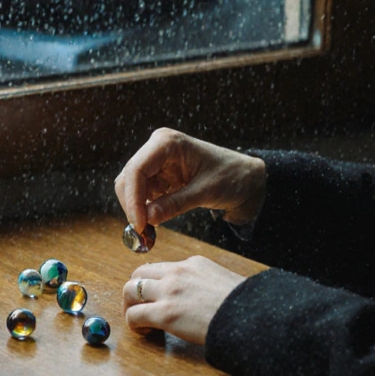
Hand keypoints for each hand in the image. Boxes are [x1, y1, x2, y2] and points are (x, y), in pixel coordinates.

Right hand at [114, 128, 266, 231]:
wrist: (246, 179)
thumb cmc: (231, 177)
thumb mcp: (205, 192)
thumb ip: (175, 204)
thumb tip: (147, 219)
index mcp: (167, 143)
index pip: (137, 169)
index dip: (133, 199)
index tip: (139, 224)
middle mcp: (157, 148)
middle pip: (129, 178)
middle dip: (132, 206)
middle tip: (142, 232)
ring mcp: (156, 162)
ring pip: (132, 188)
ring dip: (137, 209)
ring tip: (150, 230)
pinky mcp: (159, 175)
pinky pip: (142, 194)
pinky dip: (145, 209)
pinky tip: (156, 219)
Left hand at [121, 256, 246, 344]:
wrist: (251, 316)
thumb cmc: (244, 305)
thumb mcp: (224, 281)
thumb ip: (206, 283)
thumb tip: (201, 297)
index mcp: (193, 263)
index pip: (161, 268)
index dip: (154, 284)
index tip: (158, 298)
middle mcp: (177, 272)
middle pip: (138, 273)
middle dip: (135, 290)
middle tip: (140, 308)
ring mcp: (169, 292)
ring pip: (129, 290)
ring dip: (129, 306)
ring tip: (140, 321)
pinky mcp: (165, 313)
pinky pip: (134, 315)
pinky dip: (133, 324)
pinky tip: (145, 332)